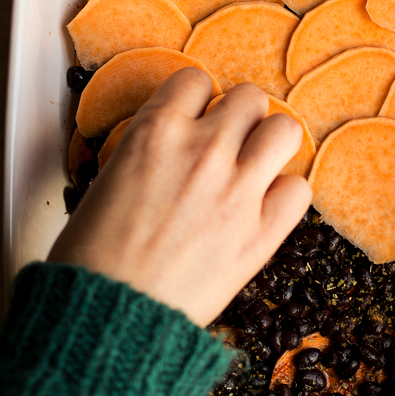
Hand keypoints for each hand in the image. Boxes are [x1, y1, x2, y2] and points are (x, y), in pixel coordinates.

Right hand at [49, 70, 311, 325]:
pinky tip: (265, 207)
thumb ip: (149, 151)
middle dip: (240, 118)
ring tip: (256, 166)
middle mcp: (202, 150)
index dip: (198, 101)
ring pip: (285, 129)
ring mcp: (238, 189)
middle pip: (249, 98)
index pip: (196, 81)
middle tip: (230, 145)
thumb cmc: (94, 258)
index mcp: (154, 131)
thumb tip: (174, 146)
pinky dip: (286, 195)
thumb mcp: (107, 180)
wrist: (110, 315)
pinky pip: (300, 189)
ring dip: (272, 144)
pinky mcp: (263, 231)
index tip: (197, 118)